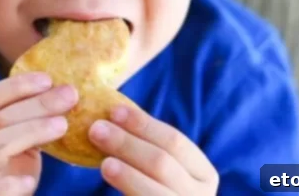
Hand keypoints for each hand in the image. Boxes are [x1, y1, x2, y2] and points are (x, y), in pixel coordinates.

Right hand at [0, 72, 78, 195]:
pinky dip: (11, 184)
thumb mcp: (11, 147)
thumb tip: (61, 94)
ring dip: (32, 131)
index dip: (17, 86)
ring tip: (62, 125)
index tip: (47, 79)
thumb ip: (24, 124)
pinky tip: (28, 181)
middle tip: (69, 96)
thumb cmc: (3, 180)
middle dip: (37, 104)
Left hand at [88, 105, 218, 194]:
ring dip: (127, 174)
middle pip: (163, 163)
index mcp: (203, 173)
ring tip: (103, 162)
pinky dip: (130, 190)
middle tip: (95, 129)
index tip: (113, 110)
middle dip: (127, 143)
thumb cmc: (156, 191)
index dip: (143, 124)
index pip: (175, 142)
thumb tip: (111, 113)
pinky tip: (111, 176)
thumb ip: (145, 147)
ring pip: (155, 191)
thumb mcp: (161, 171)